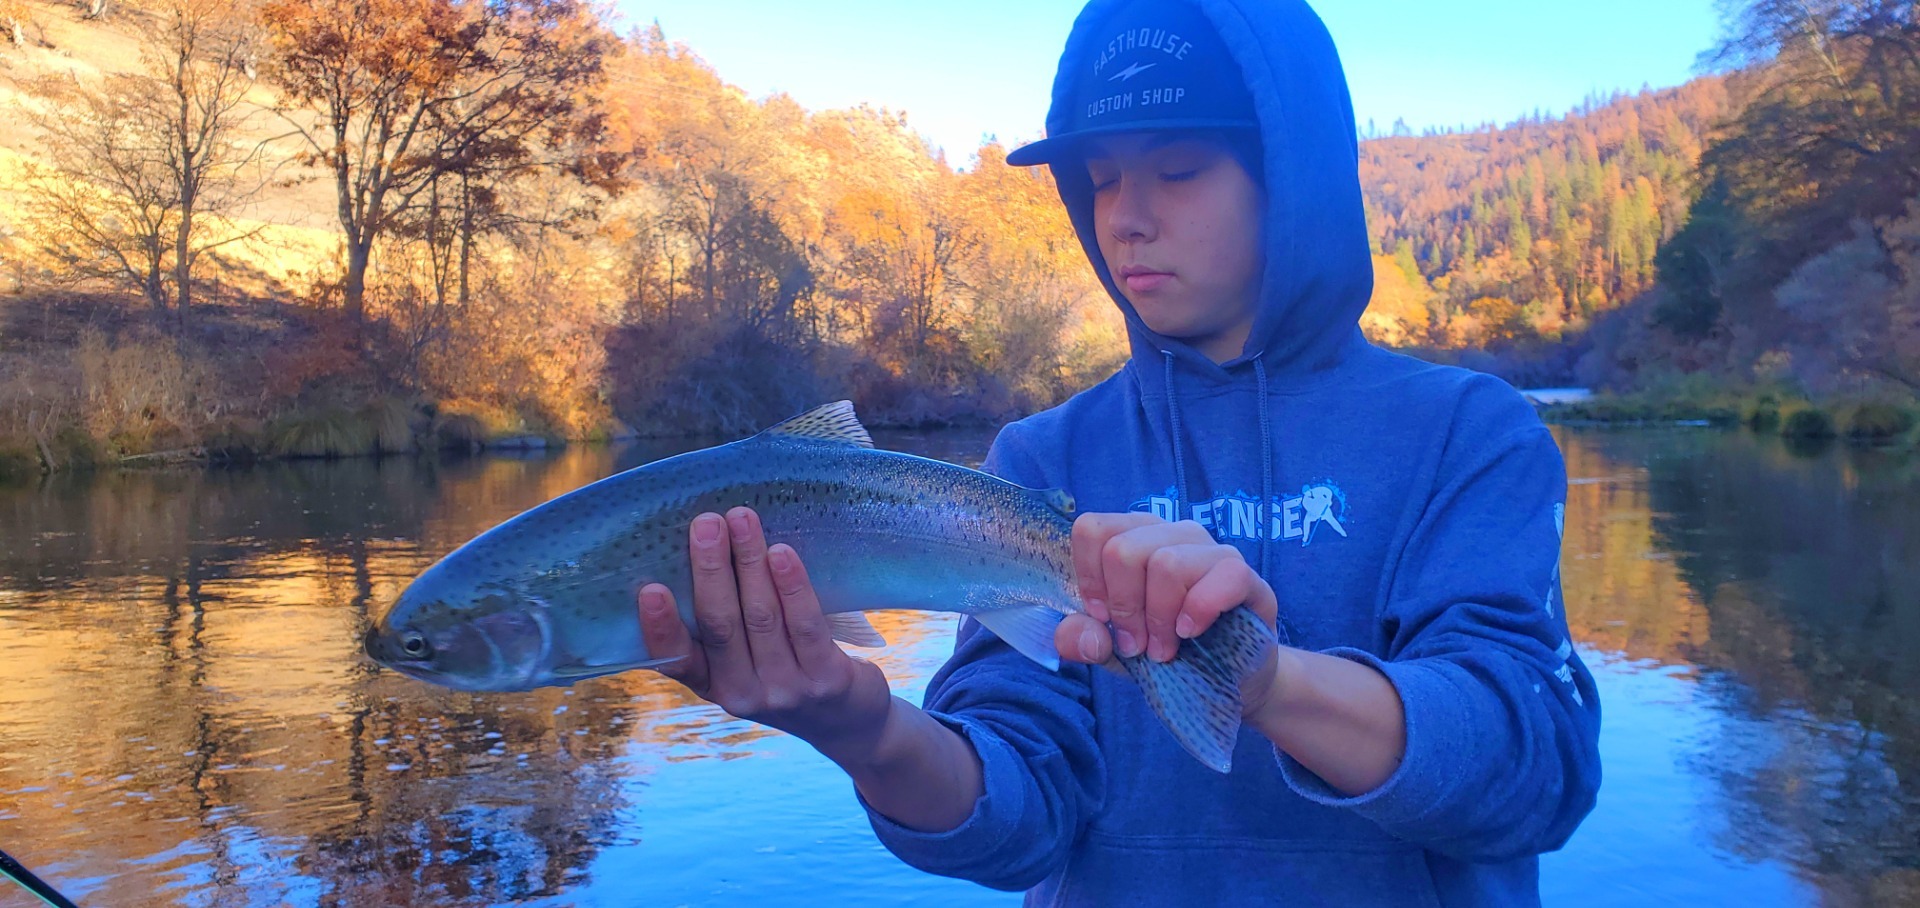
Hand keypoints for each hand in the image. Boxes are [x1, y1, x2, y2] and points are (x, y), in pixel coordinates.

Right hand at [637, 507, 895, 762]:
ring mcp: (786, 690)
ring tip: (742, 519)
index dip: (660, 627)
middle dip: (711, 569)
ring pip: (762, 617)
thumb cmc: (787, 674)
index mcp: (713, 687)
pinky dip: (791, 585)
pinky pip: (805, 624)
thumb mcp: (745, 664)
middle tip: (706, 522)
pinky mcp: (827, 680)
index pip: (678, 661)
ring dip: (750, 562)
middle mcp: (744, 695)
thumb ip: (722, 629)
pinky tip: (782, 553)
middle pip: (720, 625)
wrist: (849, 722)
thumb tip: (701, 549)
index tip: (649, 588)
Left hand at [1053, 512, 1281, 715]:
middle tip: (1136, 644)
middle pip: (1123, 549)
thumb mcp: (1112, 649)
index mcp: (1135, 537)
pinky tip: (1191, 633)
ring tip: (1163, 648)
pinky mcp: (1246, 576)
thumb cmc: (1164, 648)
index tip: (1101, 617)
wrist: (1226, 676)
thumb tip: (1082, 635)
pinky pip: (1222, 575)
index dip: (1089, 578)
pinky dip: (1199, 610)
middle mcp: (1172, 533)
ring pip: (1167, 563)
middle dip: (1123, 607)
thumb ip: (1083, 639)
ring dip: (1159, 618)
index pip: (1093, 528)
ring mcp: (1212, 550)